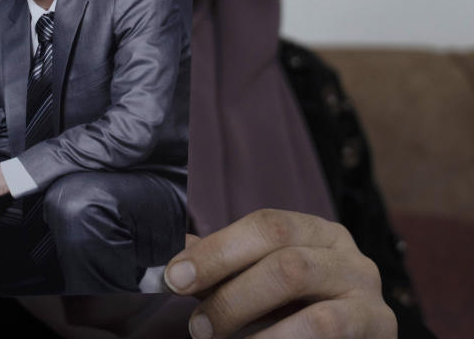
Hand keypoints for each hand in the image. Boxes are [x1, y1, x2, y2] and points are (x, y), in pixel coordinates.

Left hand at [163, 209, 396, 337]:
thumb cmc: (295, 310)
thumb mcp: (258, 281)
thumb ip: (223, 269)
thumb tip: (175, 263)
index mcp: (317, 232)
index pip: (267, 226)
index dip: (217, 252)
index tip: (174, 277)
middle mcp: (351, 259)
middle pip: (287, 265)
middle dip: (232, 297)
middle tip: (198, 326)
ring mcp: (371, 302)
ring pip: (315, 317)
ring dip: (259, 336)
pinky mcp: (381, 334)